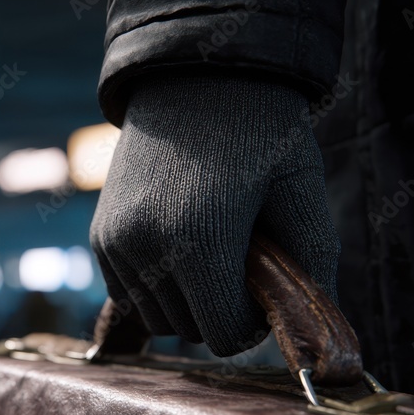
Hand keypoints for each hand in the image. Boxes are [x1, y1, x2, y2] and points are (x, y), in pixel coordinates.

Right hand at [90, 74, 340, 355]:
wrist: (192, 78)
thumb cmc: (258, 130)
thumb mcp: (300, 187)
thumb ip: (312, 262)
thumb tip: (309, 326)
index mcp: (200, 240)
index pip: (224, 336)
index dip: (253, 321)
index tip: (263, 284)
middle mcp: (147, 247)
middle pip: (190, 331)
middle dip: (221, 310)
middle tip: (240, 261)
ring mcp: (117, 244)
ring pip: (157, 319)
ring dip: (187, 303)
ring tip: (209, 253)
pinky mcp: (101, 238)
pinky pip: (130, 296)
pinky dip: (157, 288)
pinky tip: (179, 248)